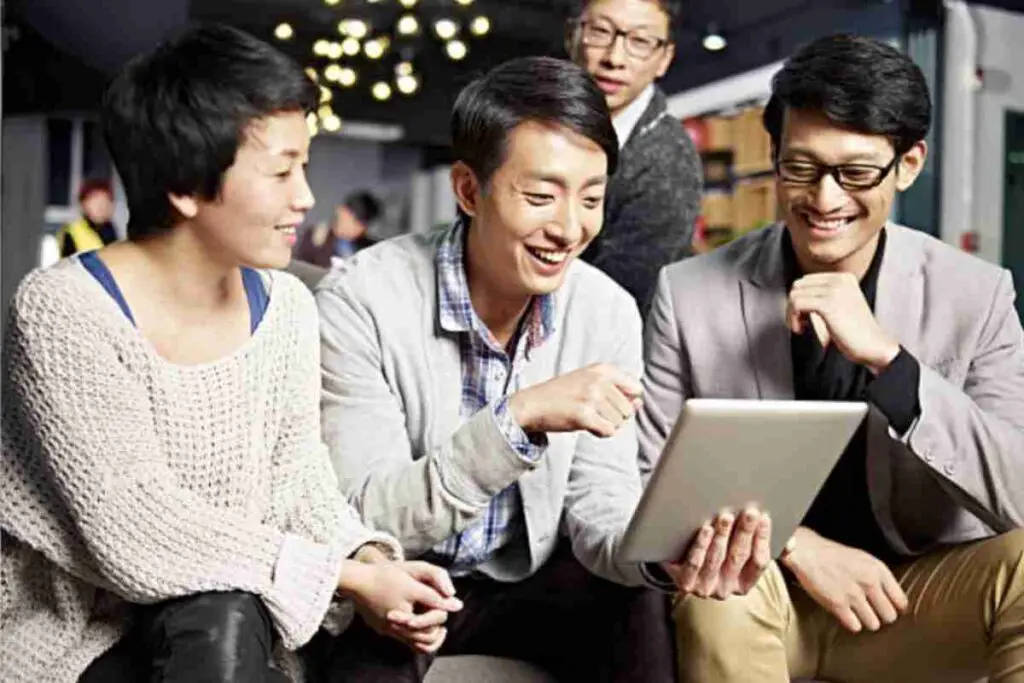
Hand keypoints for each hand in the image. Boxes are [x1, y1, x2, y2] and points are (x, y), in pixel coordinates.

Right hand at [338, 556, 462, 653]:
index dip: (441, 613)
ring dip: (425, 632)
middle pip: (424, 639)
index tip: (444, 601)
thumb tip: (458, 605)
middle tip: (441, 617)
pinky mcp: (381, 627)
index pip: (432, 627)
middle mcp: (396, 630)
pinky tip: (414, 616)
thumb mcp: (412, 584)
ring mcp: (387, 630)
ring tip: (433, 621)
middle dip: (435, 626)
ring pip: (413, 641)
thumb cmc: (384, 577)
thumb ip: (435, 597)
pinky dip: (412, 630)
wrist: (356, 579)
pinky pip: (401, 635)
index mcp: (405, 620)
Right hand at [508, 363, 641, 437]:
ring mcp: (592, 397)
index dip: (626, 401)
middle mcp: (599, 380)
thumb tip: (639, 404)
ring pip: (620, 422)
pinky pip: (609, 431)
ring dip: (606, 425)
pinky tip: (587, 426)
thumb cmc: (560, 395)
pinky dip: (600, 433)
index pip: (636, 388)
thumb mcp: (588, 382)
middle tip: (594, 413)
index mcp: (603, 369)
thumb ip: (616, 390)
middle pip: (629, 409)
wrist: (532, 404)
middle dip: (615, 416)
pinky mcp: (584, 415)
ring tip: (588, 418)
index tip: (609, 404)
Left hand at [662, 507, 771, 598]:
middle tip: (749, 513)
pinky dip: (701, 546)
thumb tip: (791, 543)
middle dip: (745, 533)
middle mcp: (727, 589)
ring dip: (722, 537)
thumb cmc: (717, 553)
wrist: (679, 563)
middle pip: (738, 558)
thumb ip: (765, 546)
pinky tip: (705, 530)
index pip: (759, 562)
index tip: (764, 518)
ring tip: (725, 517)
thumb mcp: (741, 552)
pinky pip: (694, 564)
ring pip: (716, 560)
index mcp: (744, 583)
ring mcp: (705, 588)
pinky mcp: (685, 583)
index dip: (763, 539)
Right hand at [781, 526, 907, 631]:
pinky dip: (851, 623)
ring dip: (866, 621)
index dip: (895, 608)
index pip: (901, 601)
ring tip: (858, 613)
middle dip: (881, 616)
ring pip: (873, 624)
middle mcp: (869, 583)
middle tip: (872, 611)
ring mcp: (853, 595)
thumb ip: (881, 578)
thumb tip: (895, 600)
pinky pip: (855, 626)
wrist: (807, 552)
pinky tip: (846, 614)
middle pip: (889, 616)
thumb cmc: (835, 555)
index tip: (888, 608)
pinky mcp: (837, 604)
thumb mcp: (864, 559)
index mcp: (878, 570)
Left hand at [787, 273, 899, 373]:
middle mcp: (839, 280)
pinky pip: (797, 304)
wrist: (874, 346)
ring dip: (791, 314)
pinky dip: (793, 319)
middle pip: (798, 286)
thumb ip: (822, 296)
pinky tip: (802, 329)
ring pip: (794, 295)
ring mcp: (834, 290)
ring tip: (801, 327)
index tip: (803, 316)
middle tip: (800, 323)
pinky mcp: (829, 304)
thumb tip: (794, 295)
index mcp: (843, 278)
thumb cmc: (855, 332)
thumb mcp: (840, 306)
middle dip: (793, 306)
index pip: (806, 281)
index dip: (799, 300)